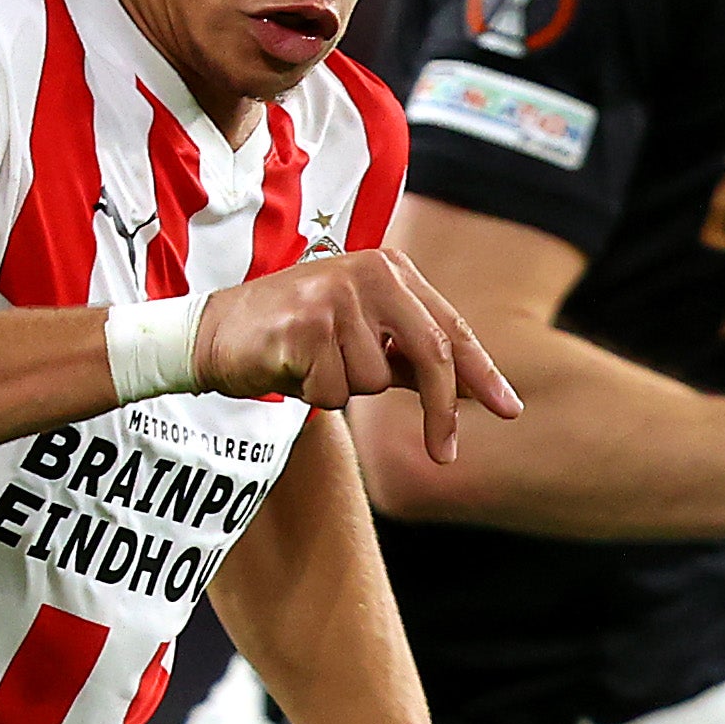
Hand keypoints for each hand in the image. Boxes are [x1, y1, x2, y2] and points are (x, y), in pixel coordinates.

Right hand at [198, 248, 519, 463]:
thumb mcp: (360, 338)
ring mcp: (337, 296)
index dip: (481, 373)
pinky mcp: (306, 326)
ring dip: (345, 390)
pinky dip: (315, 395)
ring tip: (312, 366)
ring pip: (374, 381)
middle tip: (445, 454)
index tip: (509, 410)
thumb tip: (467, 388)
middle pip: (430, 353)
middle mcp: (369, 274)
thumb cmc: (293, 338)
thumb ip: (408, 357)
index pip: (449, 327)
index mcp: (390, 270)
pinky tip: (291, 369)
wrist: (214, 332)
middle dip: (440, 410)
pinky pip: (335, 391)